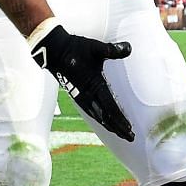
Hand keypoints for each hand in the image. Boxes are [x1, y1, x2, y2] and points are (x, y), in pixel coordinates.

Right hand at [29, 20, 134, 141]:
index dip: (120, 119)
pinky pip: (91, 112)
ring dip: (110, 126)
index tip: (130, 129)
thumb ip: (113, 50)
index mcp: (95, 85)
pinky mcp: (77, 95)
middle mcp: (88, 94)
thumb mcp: (96, 48)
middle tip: (131, 137)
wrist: (54, 50)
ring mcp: (81, 96)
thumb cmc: (76, 48)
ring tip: (122, 133)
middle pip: (106, 117)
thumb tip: (129, 47)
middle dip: (118, 128)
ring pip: (98, 117)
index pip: (110, 108)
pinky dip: (100, 120)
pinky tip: (105, 122)